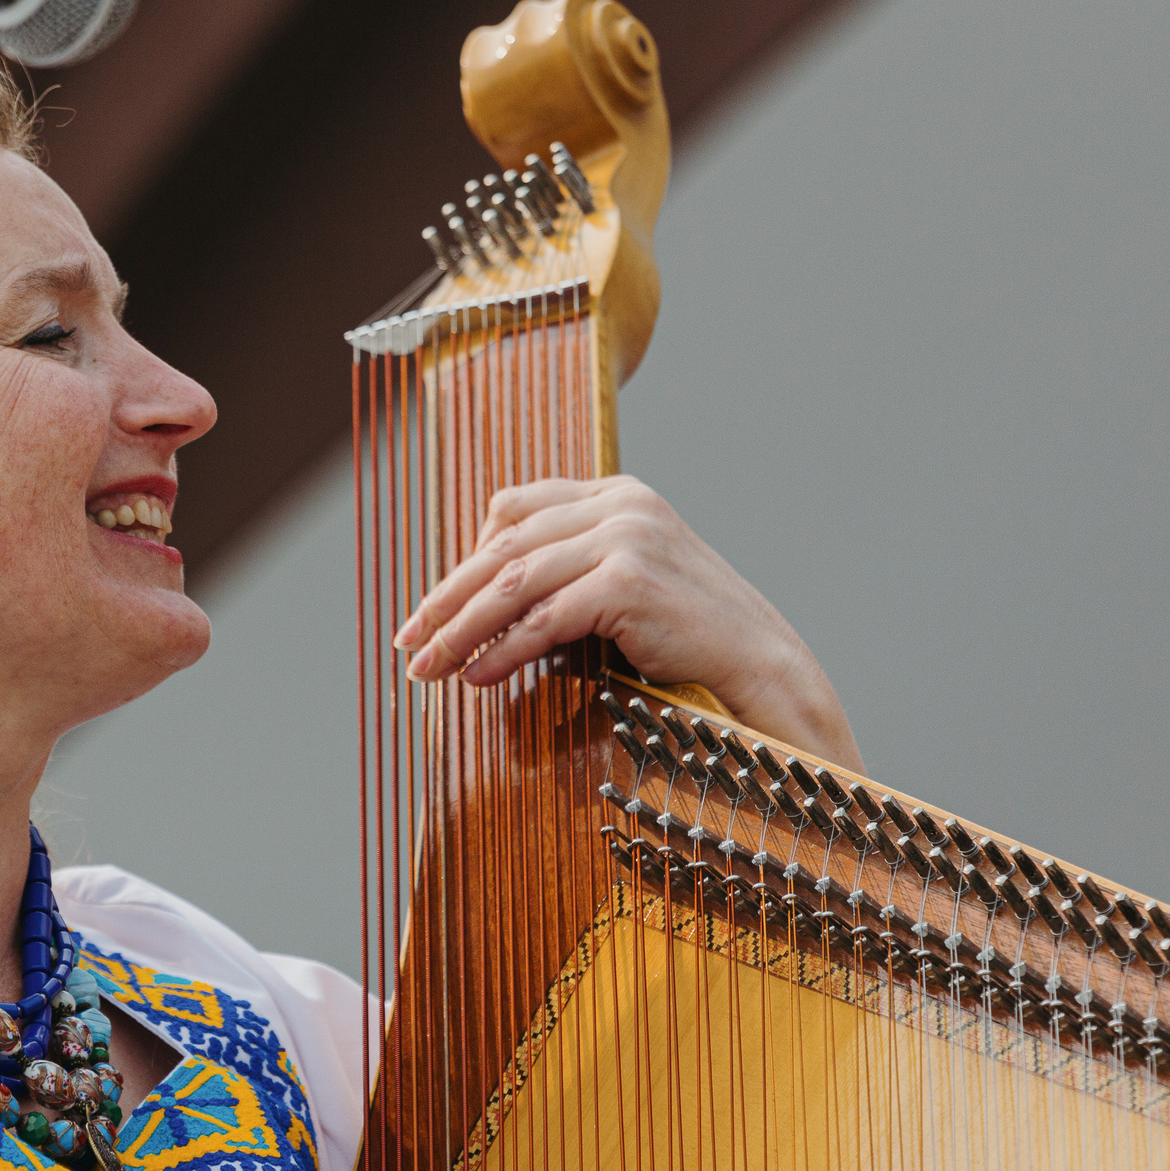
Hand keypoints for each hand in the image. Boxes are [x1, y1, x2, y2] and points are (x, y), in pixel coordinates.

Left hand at [391, 475, 862, 772]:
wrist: (760, 667)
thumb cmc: (686, 639)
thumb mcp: (620, 589)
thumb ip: (564, 578)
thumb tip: (482, 611)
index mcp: (614, 494)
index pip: (512, 509)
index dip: (464, 559)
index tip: (432, 609)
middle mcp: (619, 504)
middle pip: (503, 543)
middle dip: (447, 598)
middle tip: (409, 641)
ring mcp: (627, 536)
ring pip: (515, 580)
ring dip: (463, 629)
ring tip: (431, 667)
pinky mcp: (631, 581)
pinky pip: (545, 617)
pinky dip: (504, 649)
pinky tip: (479, 676)